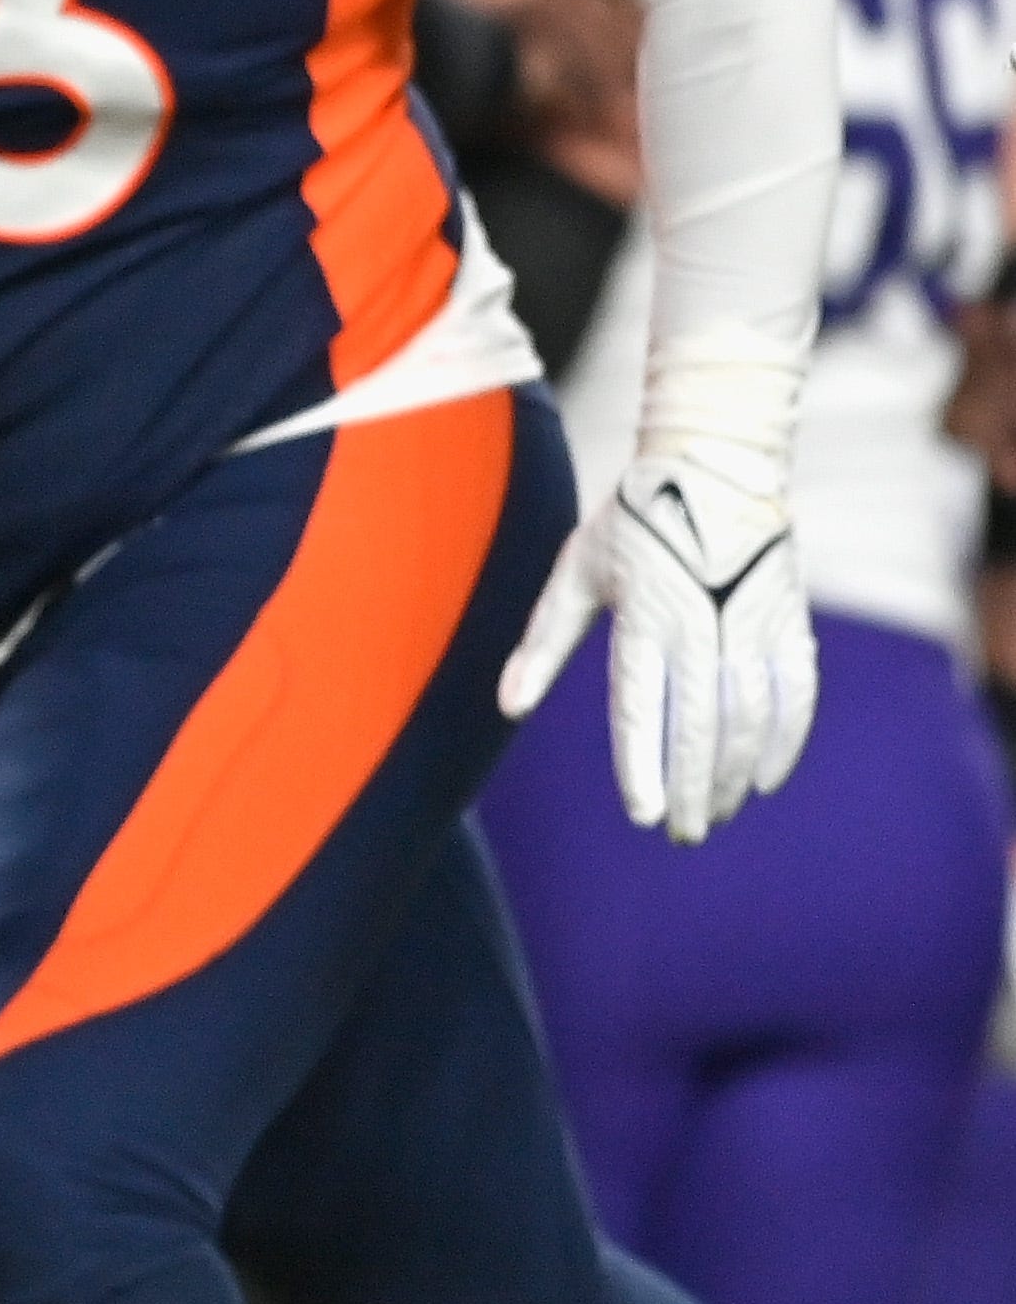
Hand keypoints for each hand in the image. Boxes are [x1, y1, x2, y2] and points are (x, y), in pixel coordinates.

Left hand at [501, 451, 813, 843]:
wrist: (712, 468)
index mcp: (643, 616)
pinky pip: (796, 693)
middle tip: (685, 836)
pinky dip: (786, 740)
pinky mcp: (787, 621)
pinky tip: (766, 779)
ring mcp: (750, 623)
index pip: (642, 708)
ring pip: (751, 717)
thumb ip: (543, 643)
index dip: (644, 765)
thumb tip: (507, 706)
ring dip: (737, 774)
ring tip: (718, 814)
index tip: (644, 815)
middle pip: (701, 725)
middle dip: (695, 789)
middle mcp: (701, 624)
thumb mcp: (575, 574)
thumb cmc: (628, 525)